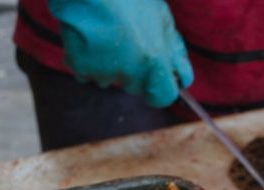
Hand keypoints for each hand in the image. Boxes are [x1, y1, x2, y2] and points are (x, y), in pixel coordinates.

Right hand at [48, 0, 192, 108]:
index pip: (164, 96)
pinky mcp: (81, 69)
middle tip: (127, 42)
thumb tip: (182, 75)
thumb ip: (173, 50)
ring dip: (111, 66)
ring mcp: (104, 74)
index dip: (161, 87)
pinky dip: (89, 61)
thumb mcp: (162, 17)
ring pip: (111, 79)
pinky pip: (88, 73)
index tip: (158, 77)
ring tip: (106, 35)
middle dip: (135, 71)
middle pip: (136, 86)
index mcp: (155, 62)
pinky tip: (90, 39)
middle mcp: (131, 73)